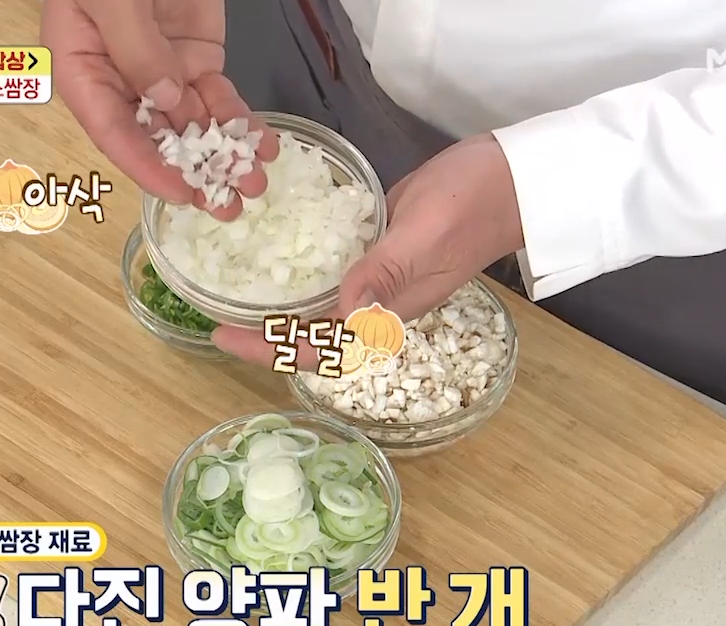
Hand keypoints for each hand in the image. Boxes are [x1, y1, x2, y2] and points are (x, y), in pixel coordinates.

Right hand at [42, 0, 279, 218]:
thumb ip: (135, 46)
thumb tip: (166, 100)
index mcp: (79, 65)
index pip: (110, 129)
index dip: (144, 165)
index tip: (180, 193)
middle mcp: (117, 76)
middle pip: (153, 137)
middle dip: (193, 173)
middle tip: (228, 206)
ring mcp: (160, 67)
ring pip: (191, 123)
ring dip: (223, 155)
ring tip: (256, 183)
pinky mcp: (195, 54)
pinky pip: (217, 96)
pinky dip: (239, 122)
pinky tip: (261, 144)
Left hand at [212, 133, 524, 366]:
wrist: (512, 178)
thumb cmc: (474, 203)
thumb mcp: (424, 233)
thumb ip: (384, 273)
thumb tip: (342, 315)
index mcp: (388, 311)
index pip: (320, 346)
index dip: (269, 347)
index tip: (224, 336)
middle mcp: (377, 303)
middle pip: (311, 333)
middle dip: (261, 332)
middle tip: (212, 314)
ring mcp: (377, 276)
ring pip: (317, 304)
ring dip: (276, 303)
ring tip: (229, 290)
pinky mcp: (375, 248)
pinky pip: (330, 269)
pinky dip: (299, 269)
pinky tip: (270, 252)